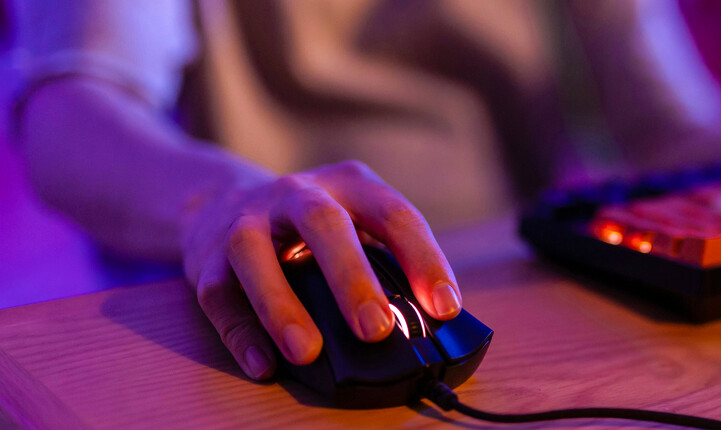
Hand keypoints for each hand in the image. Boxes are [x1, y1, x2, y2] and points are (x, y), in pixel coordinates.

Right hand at [180, 161, 461, 379]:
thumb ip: (387, 262)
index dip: (423, 260)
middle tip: (377, 329)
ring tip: (309, 352)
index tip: (445, 307)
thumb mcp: (355, 222)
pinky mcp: (208, 258)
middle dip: (352, 279)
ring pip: (256, 256)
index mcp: (349, 184)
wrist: (222, 200)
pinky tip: (264, 364)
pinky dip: (241, 334)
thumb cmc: (311, 225)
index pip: (395, 214)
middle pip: (325, 226)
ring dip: (282, 308)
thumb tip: (426, 322)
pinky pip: (220, 296)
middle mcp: (298, 194)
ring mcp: (248, 221)